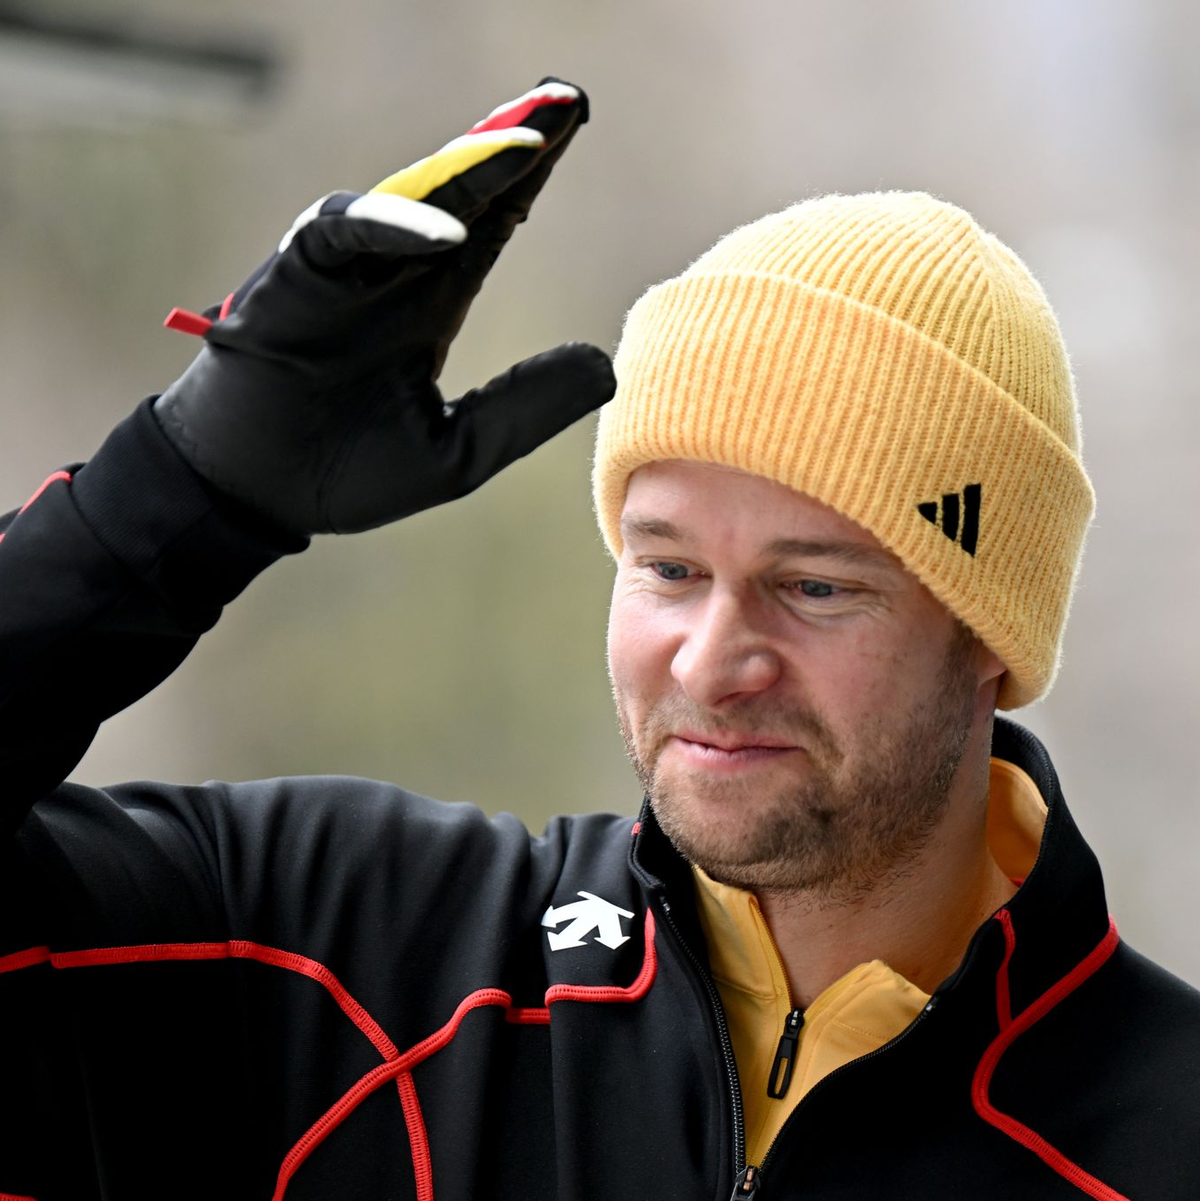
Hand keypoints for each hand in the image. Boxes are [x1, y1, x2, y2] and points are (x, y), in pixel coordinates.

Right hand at [153, 79, 613, 534]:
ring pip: (411, 199)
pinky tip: (452, 231)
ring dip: (467, 169)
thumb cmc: (347, 472)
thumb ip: (523, 408)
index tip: (576, 129)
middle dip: (511, 147)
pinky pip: (345, 233)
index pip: (491, 222)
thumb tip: (604, 367)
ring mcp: (345, 271)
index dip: (529, 177)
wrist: (259, 497)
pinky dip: (394, 226)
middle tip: (568, 102)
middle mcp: (392, 272)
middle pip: (460, 193)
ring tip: (530, 143)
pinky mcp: (296, 280)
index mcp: (430, 302)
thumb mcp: (459, 451)